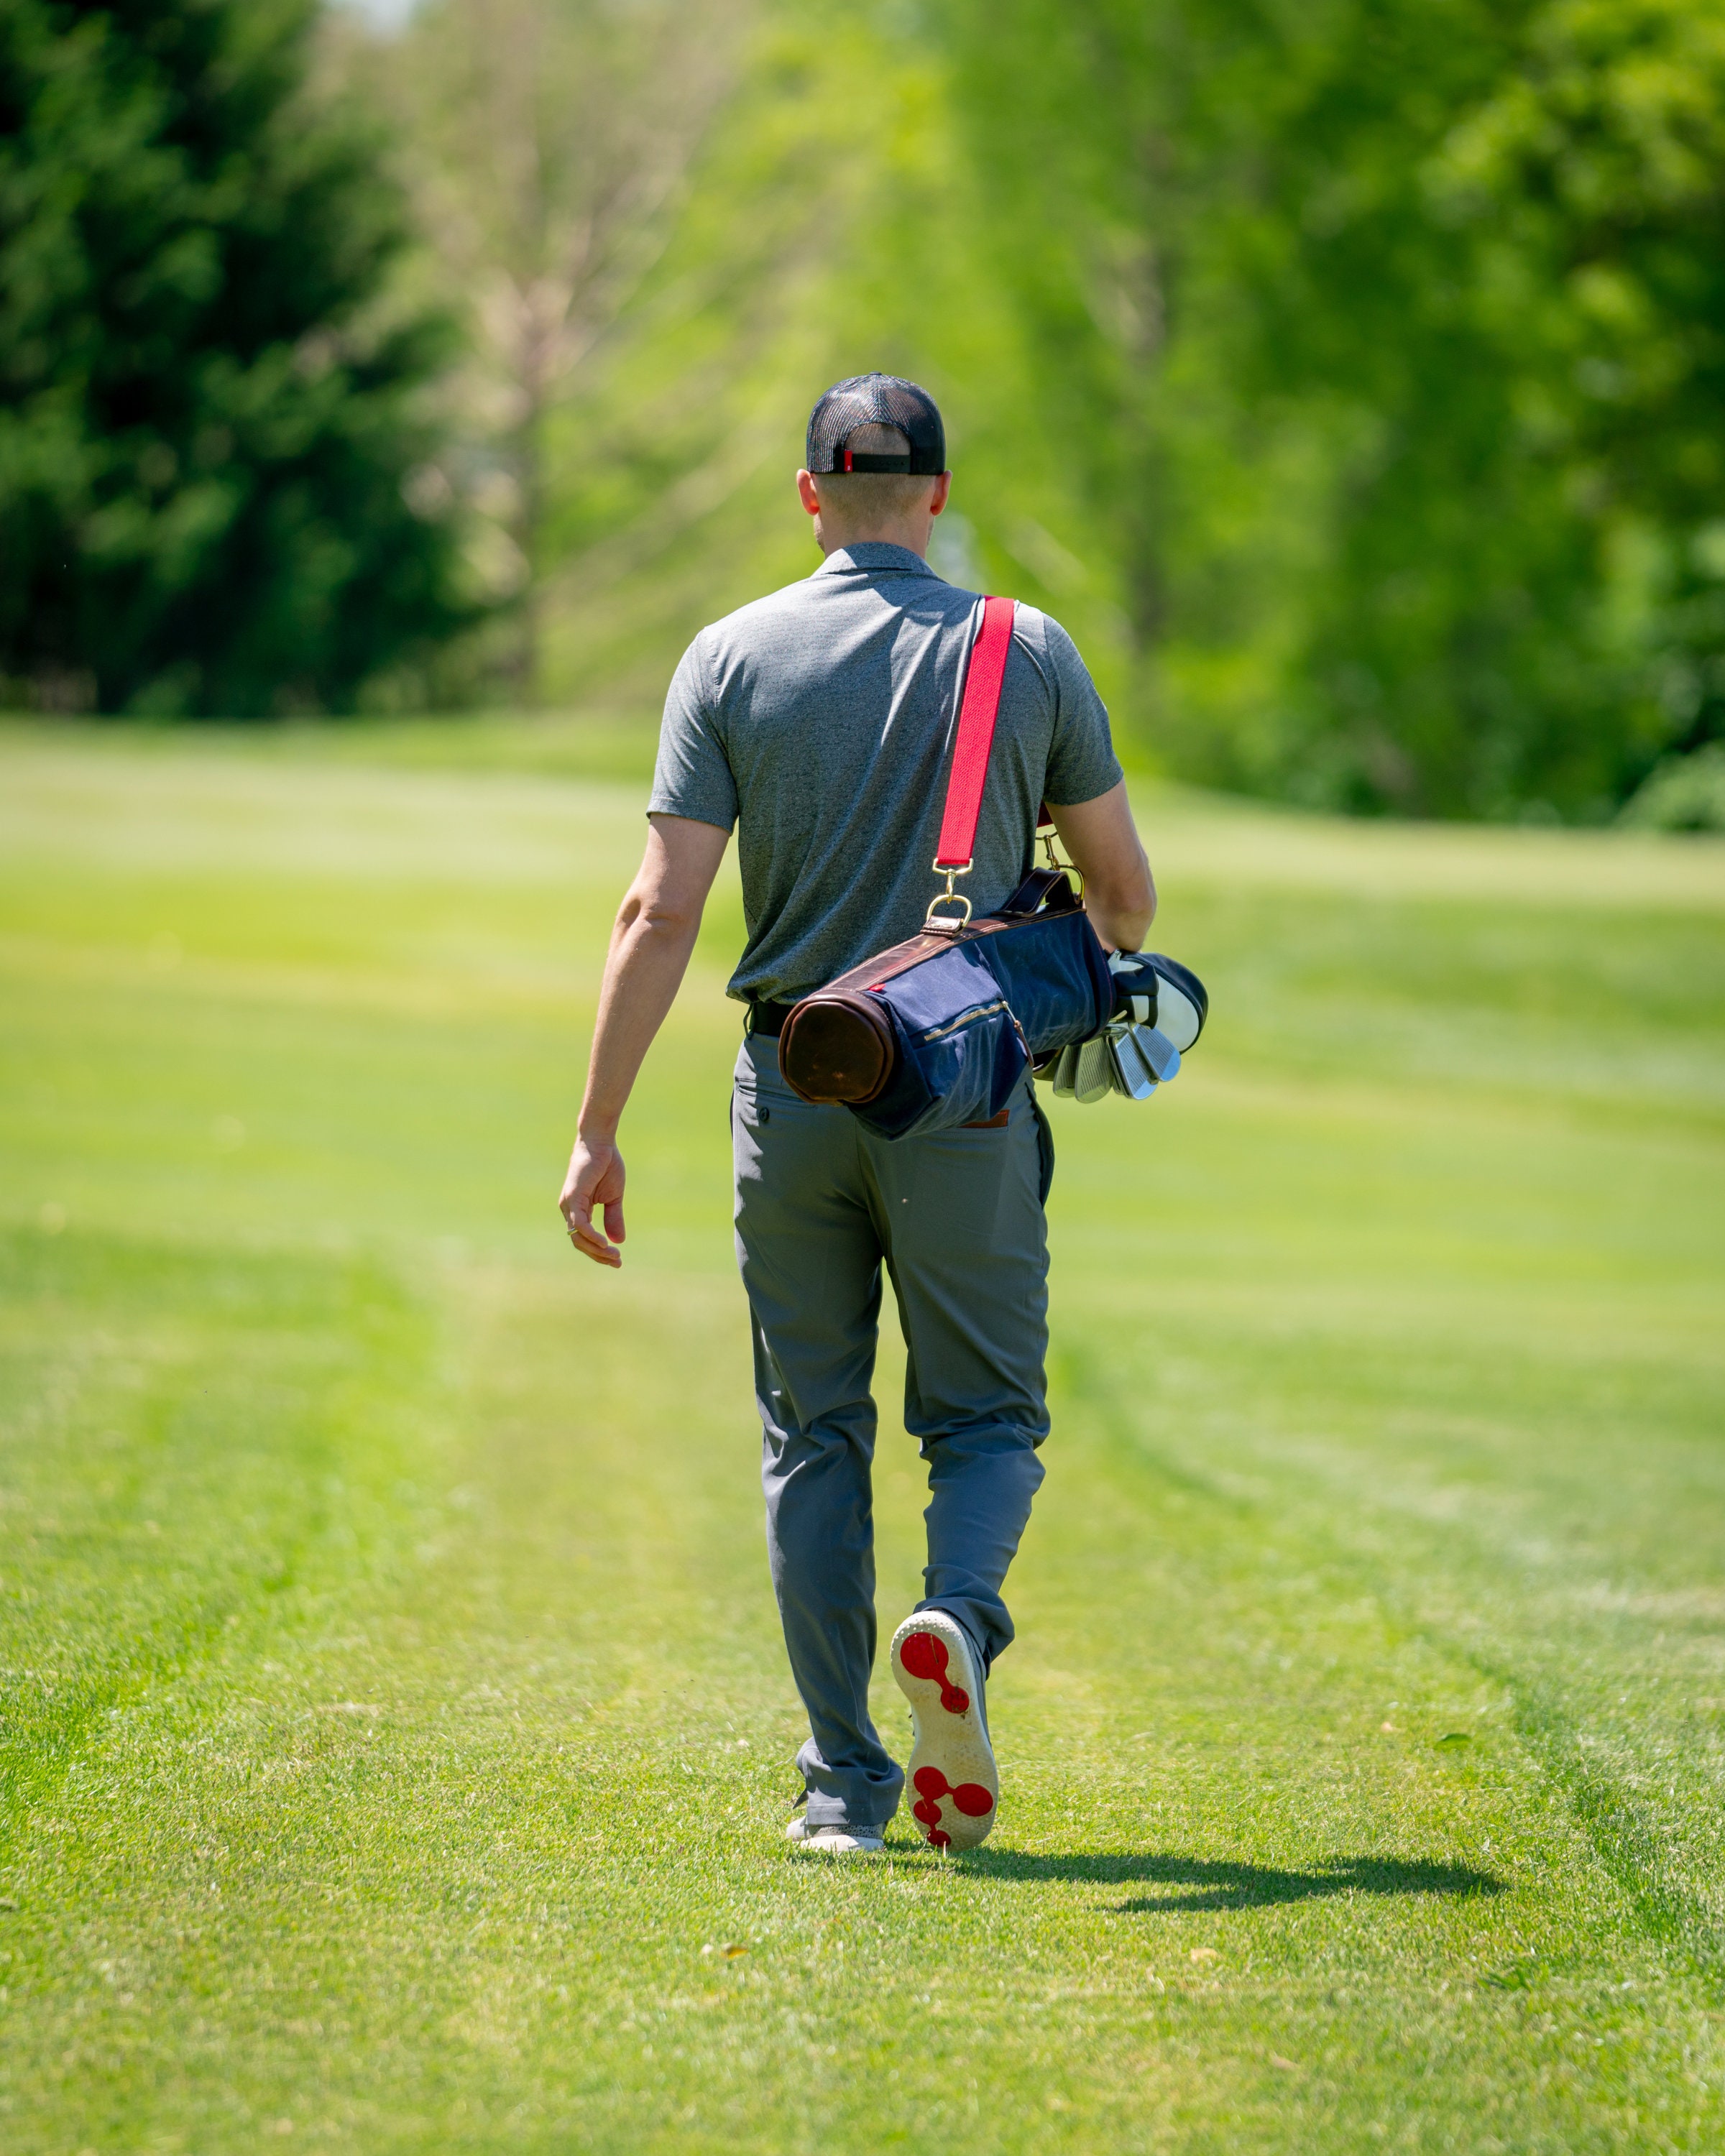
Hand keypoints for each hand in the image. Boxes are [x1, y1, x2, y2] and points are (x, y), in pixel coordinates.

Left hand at [559, 1136, 624, 1267]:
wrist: (601, 1142)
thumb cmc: (606, 1164)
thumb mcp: (614, 1197)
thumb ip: (613, 1217)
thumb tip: (617, 1241)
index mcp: (577, 1209)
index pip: (584, 1238)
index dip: (599, 1252)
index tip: (617, 1260)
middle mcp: (569, 1209)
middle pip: (580, 1242)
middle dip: (599, 1255)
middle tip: (617, 1262)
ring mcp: (569, 1204)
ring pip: (578, 1237)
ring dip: (597, 1250)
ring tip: (614, 1255)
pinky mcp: (573, 1198)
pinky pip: (580, 1224)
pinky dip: (591, 1235)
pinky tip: (605, 1243)